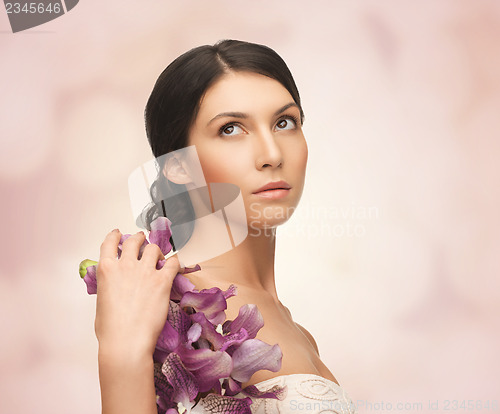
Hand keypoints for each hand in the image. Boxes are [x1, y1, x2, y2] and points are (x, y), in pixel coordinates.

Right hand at [94, 229, 179, 357]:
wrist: (126, 342)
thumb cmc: (111, 329)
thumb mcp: (102, 301)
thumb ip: (109, 285)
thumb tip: (115, 285)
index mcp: (107, 270)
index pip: (109, 243)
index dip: (115, 236)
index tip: (119, 234)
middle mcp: (126, 266)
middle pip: (135, 241)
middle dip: (139, 239)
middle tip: (143, 241)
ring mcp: (145, 272)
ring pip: (154, 249)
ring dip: (156, 250)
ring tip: (159, 255)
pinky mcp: (162, 281)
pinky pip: (172, 263)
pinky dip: (173, 262)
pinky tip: (174, 264)